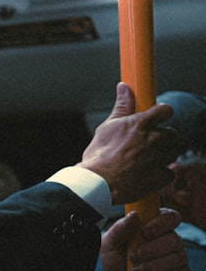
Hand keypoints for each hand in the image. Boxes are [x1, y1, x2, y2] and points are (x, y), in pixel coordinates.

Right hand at [78, 83, 176, 204]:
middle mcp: (154, 139)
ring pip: (172, 152)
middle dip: (162, 138)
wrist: (98, 183)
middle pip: (171, 133)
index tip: (156, 119)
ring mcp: (159, 158)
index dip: (162, 114)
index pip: (165, 110)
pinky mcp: (161, 176)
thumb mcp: (107, 127)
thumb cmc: (99, 155)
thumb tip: (124, 87)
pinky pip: (169, 172)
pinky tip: (146, 174)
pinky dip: (160, 174)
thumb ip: (121, 107)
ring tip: (144, 161)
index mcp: (141, 124)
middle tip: (146, 145)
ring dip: (163, 156)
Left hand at [101, 209, 188, 270]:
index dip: (161, 223)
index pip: (170, 216)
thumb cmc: (115, 265)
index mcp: (154, 228)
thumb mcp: (109, 246)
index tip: (144, 232)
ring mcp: (178, 258)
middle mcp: (170, 240)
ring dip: (152, 266)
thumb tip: (134, 215)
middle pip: (174, 239)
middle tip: (132, 257)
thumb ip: (119, 229)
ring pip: (177, 257)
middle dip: (150, 250)